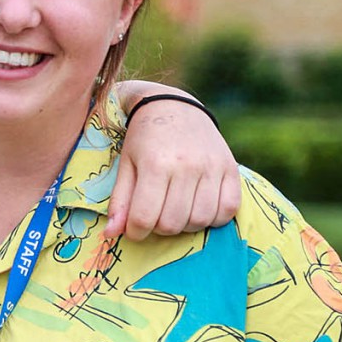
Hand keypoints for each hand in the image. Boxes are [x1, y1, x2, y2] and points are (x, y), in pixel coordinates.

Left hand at [107, 97, 239, 239]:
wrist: (174, 107)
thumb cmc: (144, 138)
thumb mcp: (126, 165)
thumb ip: (120, 201)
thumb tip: (110, 234)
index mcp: (155, 164)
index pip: (144, 218)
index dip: (135, 232)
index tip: (134, 229)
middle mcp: (186, 166)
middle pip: (172, 224)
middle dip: (159, 228)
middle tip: (155, 215)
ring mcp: (211, 167)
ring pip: (200, 221)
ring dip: (185, 224)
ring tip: (175, 210)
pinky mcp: (231, 169)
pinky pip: (228, 210)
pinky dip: (213, 218)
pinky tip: (199, 206)